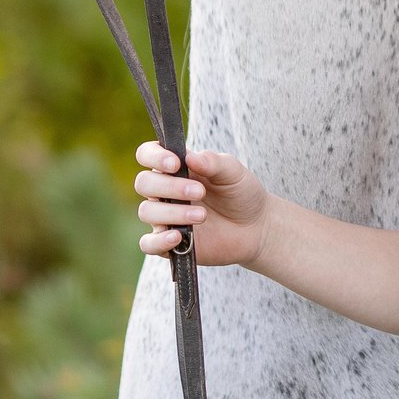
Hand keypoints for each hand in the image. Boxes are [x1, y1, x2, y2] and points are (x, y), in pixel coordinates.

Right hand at [134, 142, 271, 267]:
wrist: (255, 227)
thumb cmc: (241, 193)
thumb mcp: (233, 172)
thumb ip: (212, 162)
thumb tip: (189, 156)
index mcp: (175, 167)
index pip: (147, 154)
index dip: (154, 156)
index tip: (175, 164)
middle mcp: (164, 191)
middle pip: (144, 183)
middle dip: (169, 186)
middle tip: (200, 191)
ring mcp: (164, 217)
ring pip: (147, 212)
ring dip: (173, 213)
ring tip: (202, 215)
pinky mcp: (169, 242)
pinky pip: (149, 244)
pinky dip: (158, 241)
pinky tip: (178, 237)